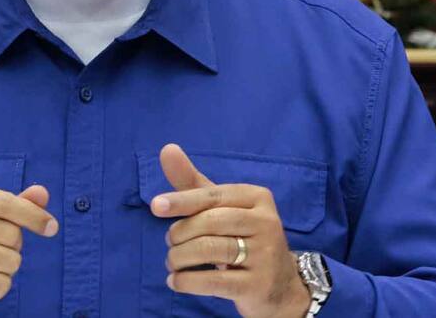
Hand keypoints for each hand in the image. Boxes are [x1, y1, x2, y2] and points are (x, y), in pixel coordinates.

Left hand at [151, 144, 309, 317]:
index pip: (213, 196)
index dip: (182, 201)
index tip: (155, 206)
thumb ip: (193, 183)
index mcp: (258, 197)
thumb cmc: (243, 237)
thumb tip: (167, 149)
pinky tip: (175, 281)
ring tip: (172, 262)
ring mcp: (265, 255)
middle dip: (180, 233)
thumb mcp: (222, 208)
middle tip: (170, 243)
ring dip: (179, 257)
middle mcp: (266, 222)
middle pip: (209, 222)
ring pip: (209, 250)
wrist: (280, 285)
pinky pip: (213, 280)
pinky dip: (187, 281)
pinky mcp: (258, 285)